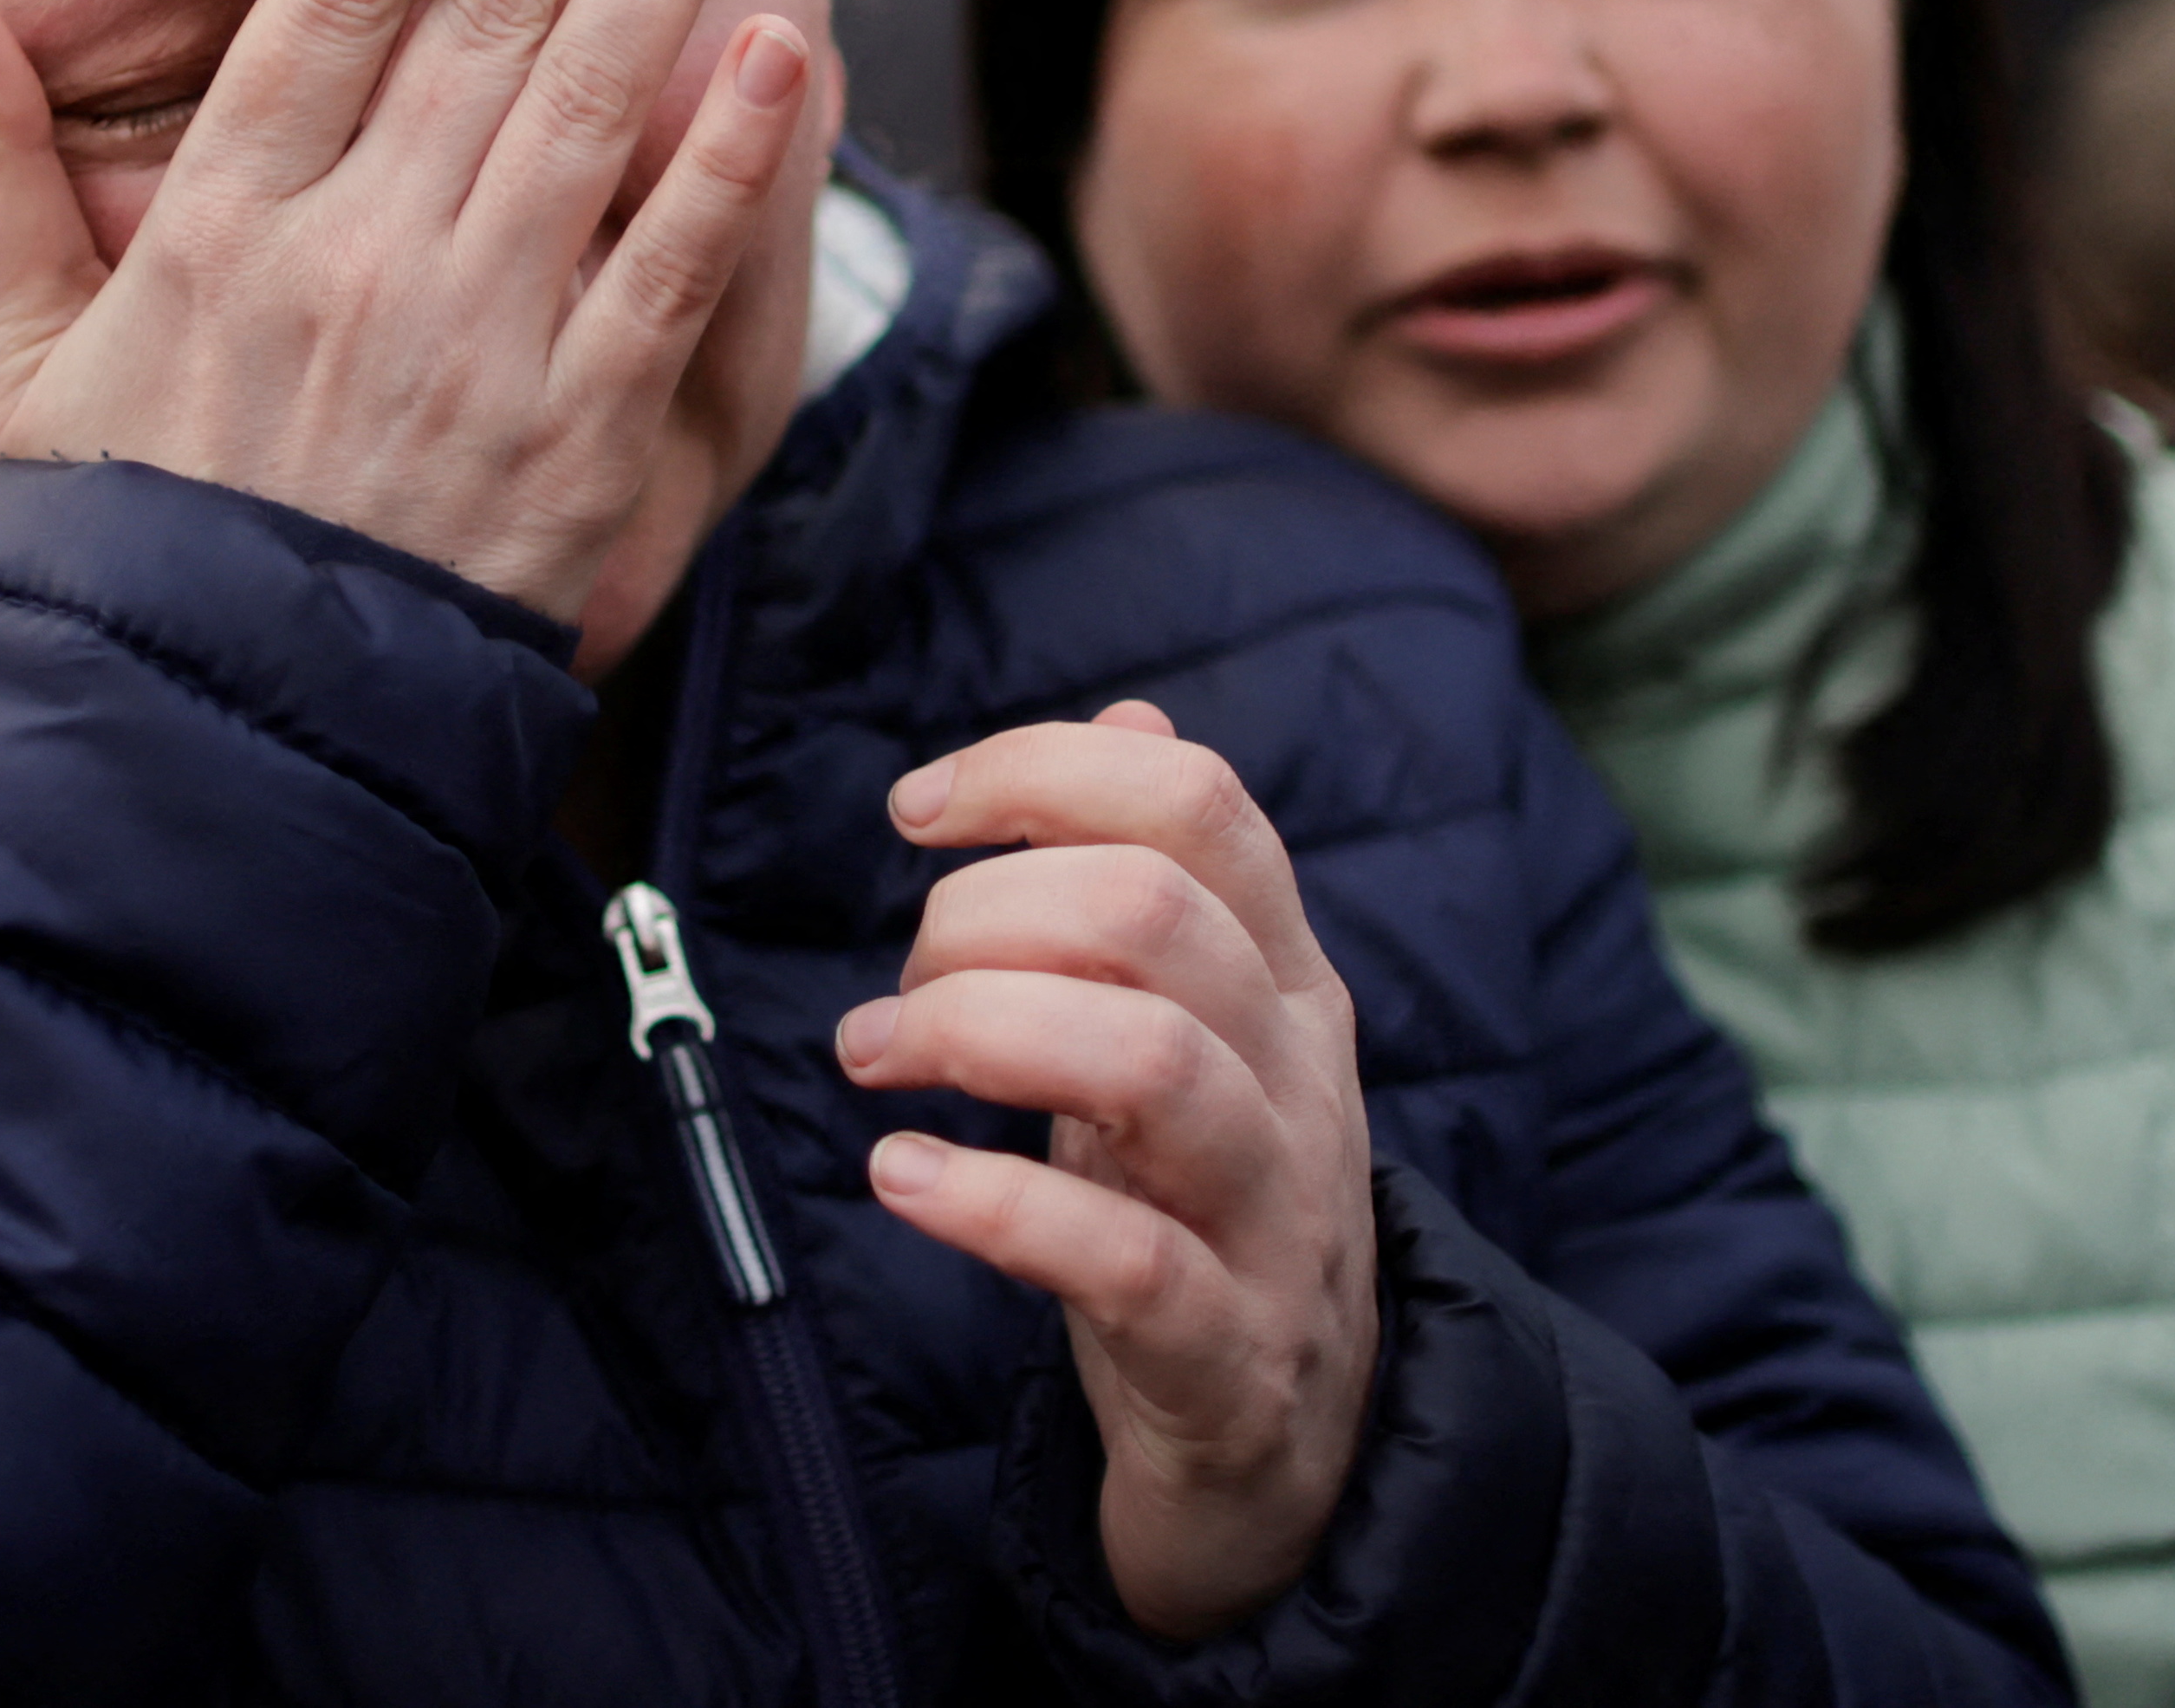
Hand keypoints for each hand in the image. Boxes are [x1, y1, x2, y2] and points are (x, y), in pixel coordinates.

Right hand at [0, 0, 809, 622]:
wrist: (212, 747)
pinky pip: (669, 270)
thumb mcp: (12, 356)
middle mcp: (357, 256)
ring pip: (594, 100)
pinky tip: (783, 49)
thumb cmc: (113, 543)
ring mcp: (477, 344)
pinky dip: (730, 158)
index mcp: (226, 220)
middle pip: (492, 4)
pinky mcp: (572, 440)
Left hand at [836, 701, 1378, 1643]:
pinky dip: (988, 1205)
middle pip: (1151, 915)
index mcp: (1283, 980)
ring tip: (876, 1060)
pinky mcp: (1227, 1352)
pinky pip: (1119, 1257)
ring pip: (1150, 1064)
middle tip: (898, 990)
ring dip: (974, 1035)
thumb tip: (1133, 716)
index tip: (916, 810)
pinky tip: (899, 1179)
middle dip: (980, 919)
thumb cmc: (1204, 1212)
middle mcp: (1299, 1078)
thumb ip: (1163, 880)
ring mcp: (1276, 1218)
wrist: (1294, 1459)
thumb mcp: (1196, 1032)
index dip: (1039, 772)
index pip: (1197, 802)